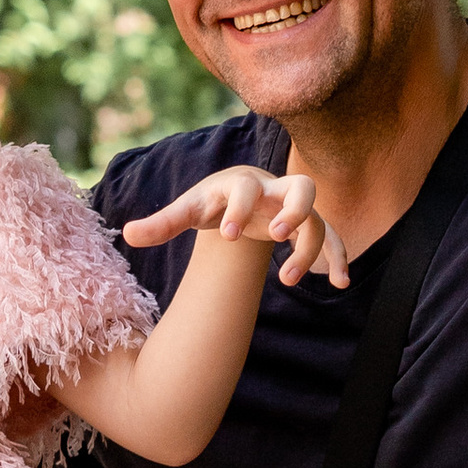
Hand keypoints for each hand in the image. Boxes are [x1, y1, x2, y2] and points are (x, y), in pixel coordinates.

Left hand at [123, 161, 346, 290]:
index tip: (228, 235)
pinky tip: (341, 283)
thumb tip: (127, 234)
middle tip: (278, 234)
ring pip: (318, 217)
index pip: (245, 188)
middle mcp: (274, 191)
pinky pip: (331, 237)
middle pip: (300, 187)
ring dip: (310, 246)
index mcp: (242, 184)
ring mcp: (295, 208)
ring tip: (288, 279)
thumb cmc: (213, 202)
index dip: (240, 209)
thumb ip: (162, 223)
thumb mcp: (189, 211)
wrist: (241, 193)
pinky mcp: (309, 226)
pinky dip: (338, 257)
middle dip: (293, 209)